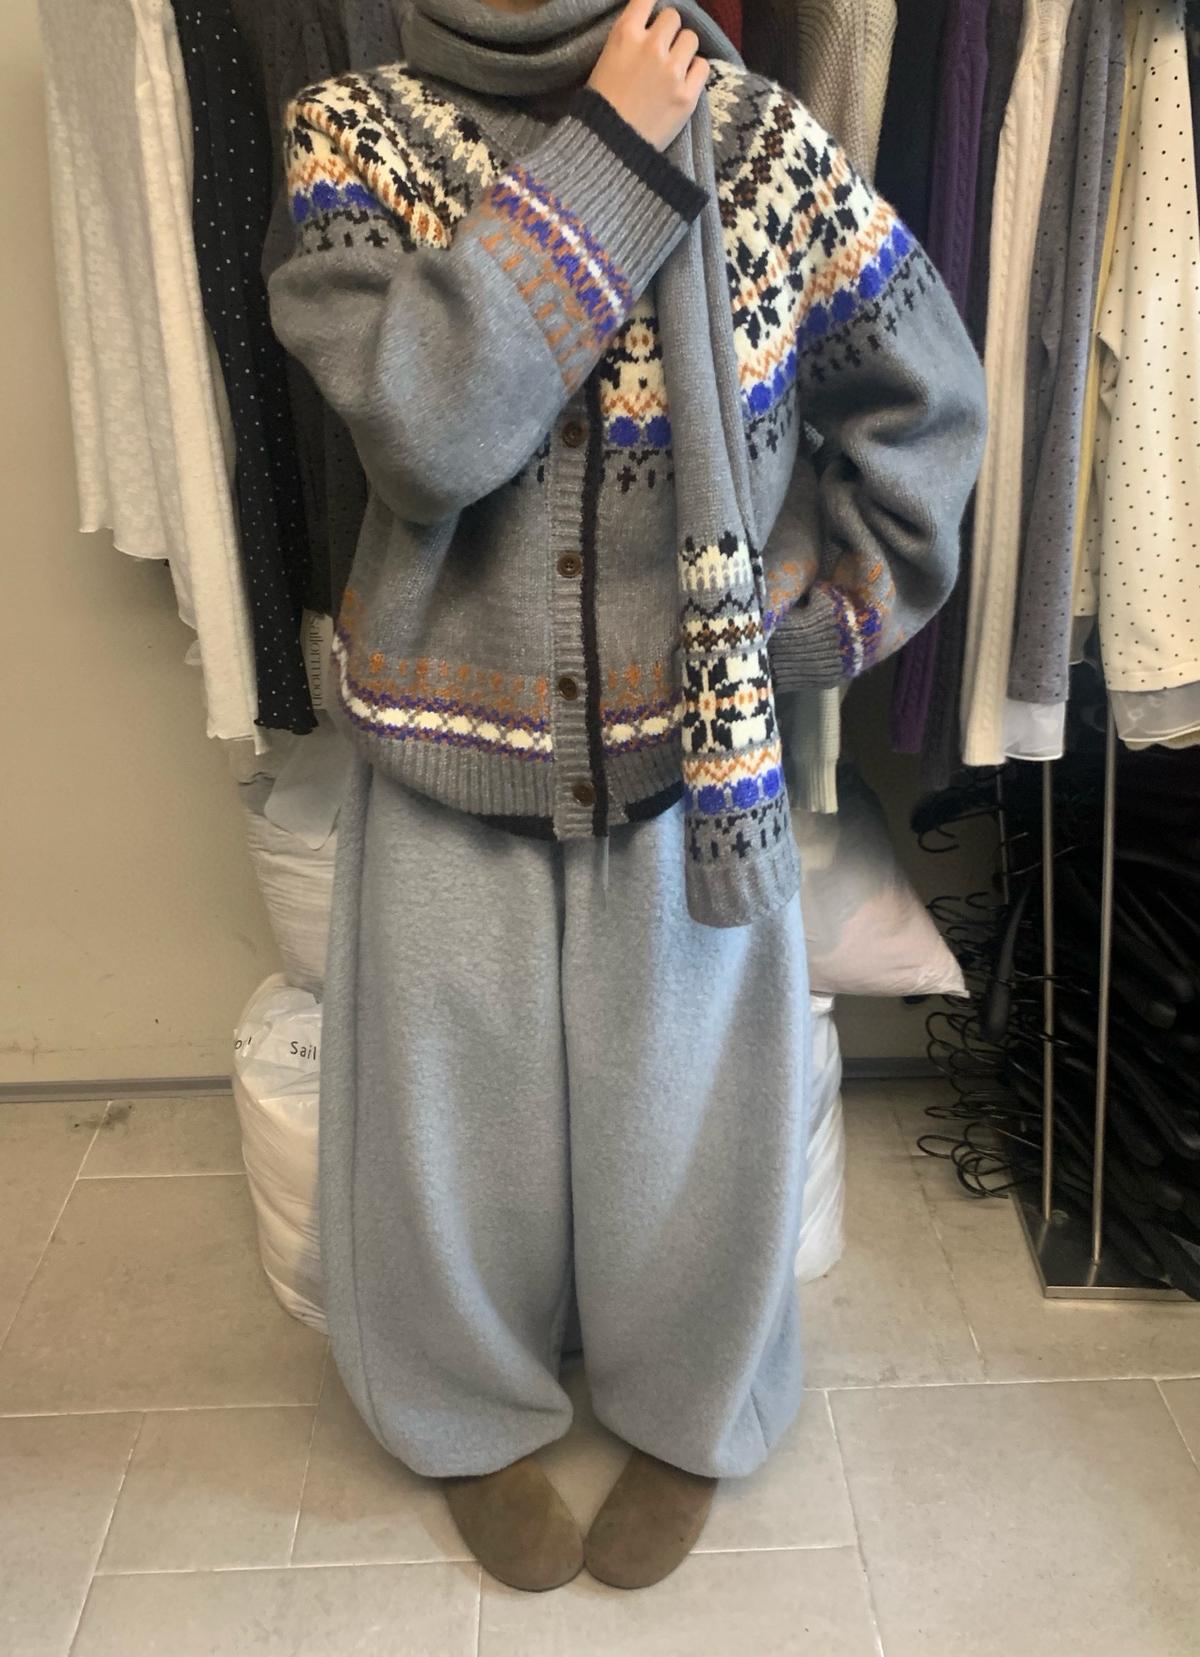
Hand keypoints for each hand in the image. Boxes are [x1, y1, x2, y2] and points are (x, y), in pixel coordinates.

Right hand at [587, 0, 708, 151]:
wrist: (608, 149)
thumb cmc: (599, 110)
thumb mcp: (604, 63)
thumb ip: (627, 42)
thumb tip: (645, 32)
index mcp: (624, 34)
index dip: (652, 8)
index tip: (653, 19)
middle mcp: (650, 46)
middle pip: (673, 17)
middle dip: (669, 32)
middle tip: (664, 50)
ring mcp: (671, 70)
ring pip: (691, 39)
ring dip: (684, 50)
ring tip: (675, 68)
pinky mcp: (687, 95)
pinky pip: (703, 66)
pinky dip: (695, 73)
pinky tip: (684, 84)